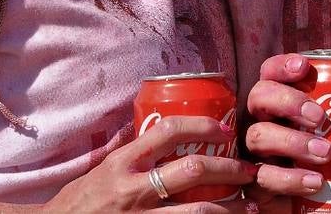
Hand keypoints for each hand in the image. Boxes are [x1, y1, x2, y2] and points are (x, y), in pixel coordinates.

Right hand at [46, 114, 255, 212]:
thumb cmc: (81, 203)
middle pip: (193, 170)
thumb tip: (170, 134)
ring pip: (197, 211)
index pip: (166, 131)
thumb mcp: (103, 171)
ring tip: (250, 207)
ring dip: (230, 208)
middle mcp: (132, 190)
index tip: (225, 128)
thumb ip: (135, 156)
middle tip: (250, 171)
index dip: (201, 125)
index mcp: (121, 164)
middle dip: (229, 168)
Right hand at [243, 54, 330, 209]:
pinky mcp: (256, 183)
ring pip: (258, 136)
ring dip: (293, 142)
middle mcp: (262, 119)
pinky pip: (263, 178)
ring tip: (326, 153)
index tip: (304, 68)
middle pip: (260, 97)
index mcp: (281, 99)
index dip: (283, 65)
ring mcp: (254, 151)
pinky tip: (315, 182)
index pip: (270, 71)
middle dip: (288, 102)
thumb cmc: (329, 154)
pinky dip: (289, 179)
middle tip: (320, 116)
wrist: (314, 203)